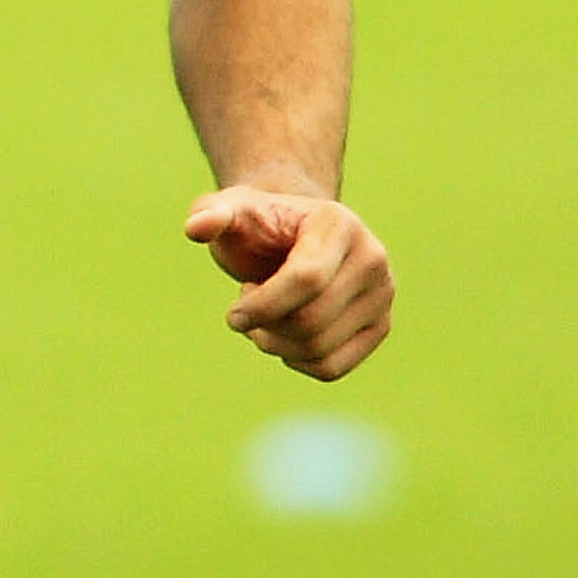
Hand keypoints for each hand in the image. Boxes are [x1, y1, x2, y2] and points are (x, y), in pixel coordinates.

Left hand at [184, 184, 392, 381]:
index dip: (262, 305)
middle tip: (244, 309)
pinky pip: (333, 368)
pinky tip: (282, 336)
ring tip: (261, 319)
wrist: (289, 237)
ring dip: (274, 345)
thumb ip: (210, 213)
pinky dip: (296, 361)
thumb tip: (195, 228)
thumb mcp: (231, 210)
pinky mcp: (379, 327)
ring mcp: (382, 296)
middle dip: (264, 325)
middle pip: (311, 320)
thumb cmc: (257, 224)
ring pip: (320, 348)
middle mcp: (372, 259)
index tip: (232, 314)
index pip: (307, 279)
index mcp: (340, 224)